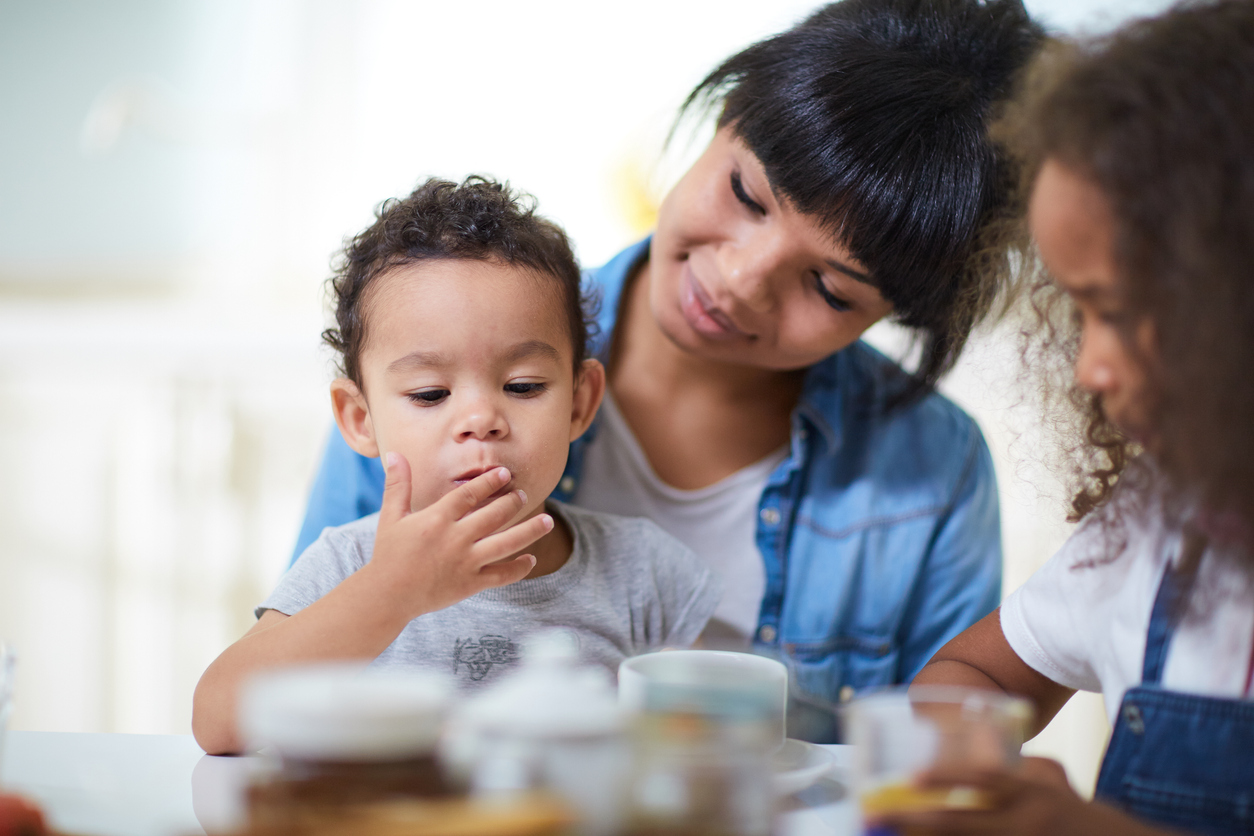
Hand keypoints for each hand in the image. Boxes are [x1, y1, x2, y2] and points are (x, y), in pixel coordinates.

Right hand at [364, 452, 552, 618]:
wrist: (387, 596)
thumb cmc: (389, 554)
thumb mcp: (391, 517)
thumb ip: (398, 485)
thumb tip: (395, 453)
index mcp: (437, 519)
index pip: (469, 494)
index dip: (489, 481)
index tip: (504, 472)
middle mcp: (455, 539)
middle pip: (494, 515)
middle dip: (513, 502)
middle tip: (524, 494)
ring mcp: (465, 562)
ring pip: (506, 544)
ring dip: (530, 531)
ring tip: (547, 521)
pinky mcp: (470, 584)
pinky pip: (501, 576)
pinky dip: (518, 568)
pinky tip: (531, 559)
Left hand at [871, 757, 1169, 835]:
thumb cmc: (1085, 819)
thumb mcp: (1056, 785)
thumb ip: (1020, 771)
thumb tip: (980, 754)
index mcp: (1034, 793)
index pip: (983, 777)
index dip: (945, 775)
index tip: (910, 777)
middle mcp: (1027, 822)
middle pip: (962, 823)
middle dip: (919, 823)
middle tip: (882, 818)